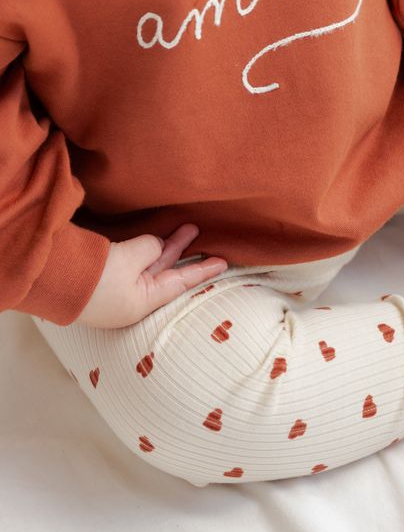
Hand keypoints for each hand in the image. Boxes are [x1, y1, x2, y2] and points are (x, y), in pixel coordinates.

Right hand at [75, 223, 227, 328]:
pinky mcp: (102, 278)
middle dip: (183, 251)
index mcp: (143, 303)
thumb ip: (150, 249)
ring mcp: (116, 290)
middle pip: (166, 272)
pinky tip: (155, 238)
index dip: (203, 270)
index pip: (181, 283)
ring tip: (186, 228)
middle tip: (198, 231)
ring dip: (166, 246)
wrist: (51, 280)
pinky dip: (146, 249)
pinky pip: (133, 262)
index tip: (224, 263)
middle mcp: (132, 299)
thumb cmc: (94, 276)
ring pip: (149, 264)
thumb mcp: (130, 259)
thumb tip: (154, 245)